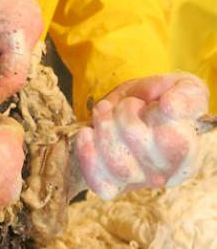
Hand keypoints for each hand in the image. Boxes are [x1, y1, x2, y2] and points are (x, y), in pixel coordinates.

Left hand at [75, 73, 208, 199]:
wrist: (132, 107)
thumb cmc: (162, 98)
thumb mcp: (184, 88)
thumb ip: (186, 95)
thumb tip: (171, 106)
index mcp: (186, 152)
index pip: (173, 141)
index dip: (154, 116)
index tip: (152, 102)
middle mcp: (163, 173)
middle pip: (137, 146)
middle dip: (124, 113)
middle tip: (125, 103)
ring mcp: (136, 182)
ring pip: (115, 164)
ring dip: (103, 127)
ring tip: (104, 110)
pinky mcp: (111, 185)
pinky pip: (98, 182)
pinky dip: (87, 154)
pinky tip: (87, 132)